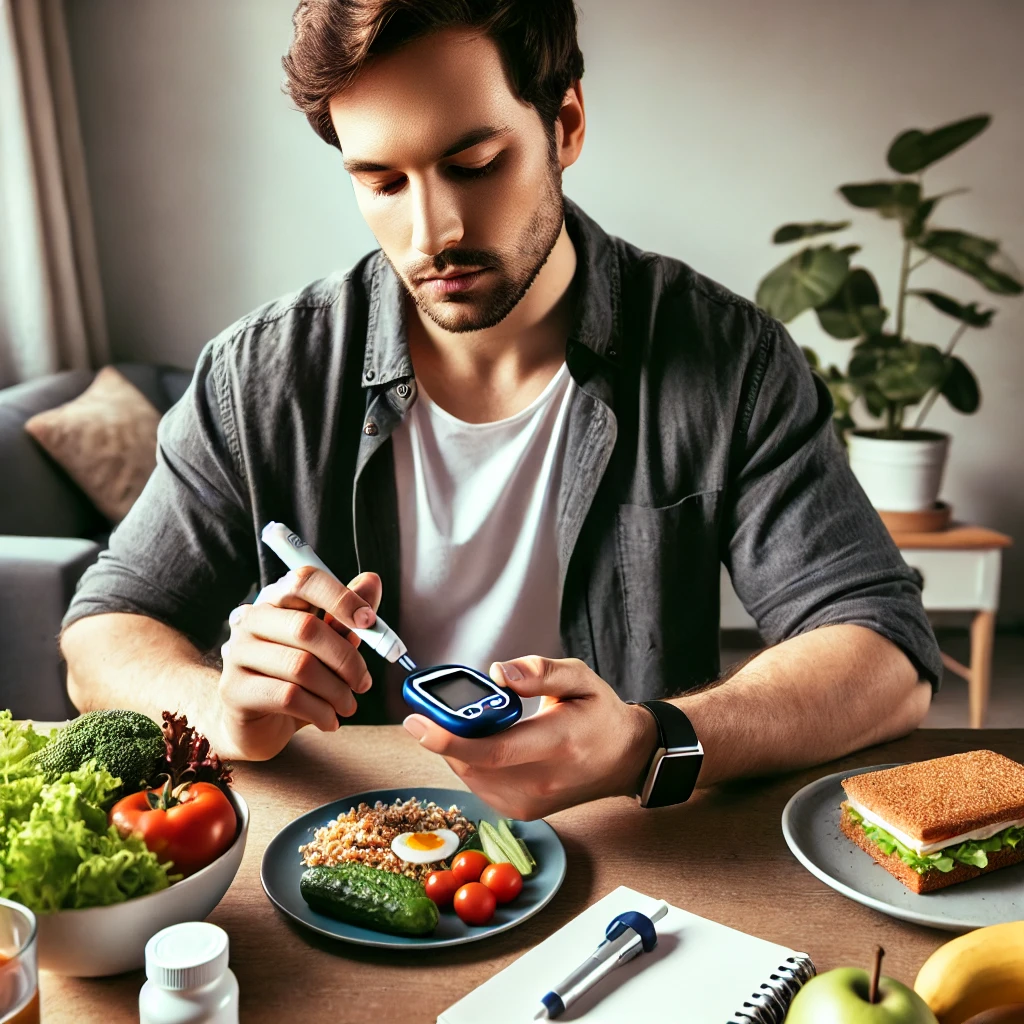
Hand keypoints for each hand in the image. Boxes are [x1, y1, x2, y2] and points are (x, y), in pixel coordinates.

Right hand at [214, 566, 380, 760]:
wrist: (258, 724)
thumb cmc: (296, 678)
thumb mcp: (326, 646)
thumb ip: (346, 617)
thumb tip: (372, 581)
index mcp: (276, 599)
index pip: (305, 581)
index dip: (341, 598)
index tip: (369, 622)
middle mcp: (251, 619)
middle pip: (307, 627)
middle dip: (346, 659)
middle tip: (363, 682)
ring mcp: (238, 653)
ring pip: (300, 666)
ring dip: (336, 691)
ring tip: (347, 705)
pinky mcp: (234, 690)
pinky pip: (288, 697)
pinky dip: (320, 711)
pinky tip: (329, 720)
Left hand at [402, 657, 657, 819]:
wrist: (624, 759)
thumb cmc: (600, 714)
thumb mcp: (580, 678)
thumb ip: (539, 672)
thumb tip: (497, 674)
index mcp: (558, 743)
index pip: (492, 750)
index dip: (448, 737)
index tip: (415, 720)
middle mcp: (542, 782)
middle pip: (471, 765)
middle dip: (443, 736)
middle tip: (428, 708)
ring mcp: (531, 803)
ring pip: (469, 777)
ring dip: (455, 749)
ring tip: (463, 722)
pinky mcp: (522, 812)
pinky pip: (478, 786)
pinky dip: (468, 763)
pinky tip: (479, 743)